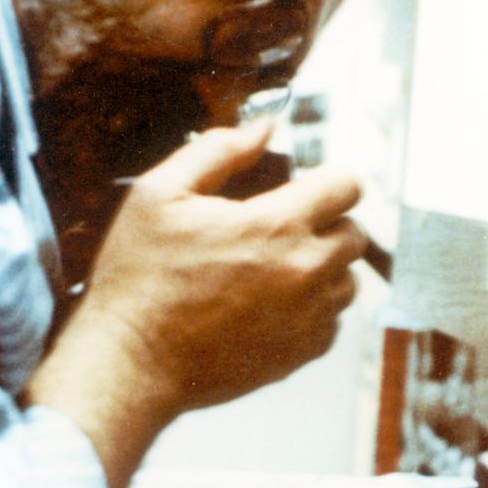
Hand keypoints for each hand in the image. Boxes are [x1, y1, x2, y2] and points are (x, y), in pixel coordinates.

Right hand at [26, 120, 365, 487]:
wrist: (132, 360)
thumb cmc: (139, 279)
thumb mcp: (161, 193)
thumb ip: (218, 151)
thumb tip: (263, 128)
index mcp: (277, 225)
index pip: (347, 187)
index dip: (326, 181)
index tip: (305, 189)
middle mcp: (304, 272)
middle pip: (355, 236)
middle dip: (327, 224)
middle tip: (285, 230)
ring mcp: (307, 319)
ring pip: (348, 283)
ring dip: (324, 270)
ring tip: (277, 270)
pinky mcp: (300, 355)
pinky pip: (331, 325)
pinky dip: (313, 312)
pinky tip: (273, 307)